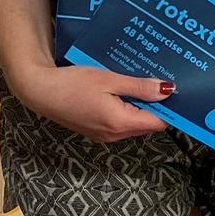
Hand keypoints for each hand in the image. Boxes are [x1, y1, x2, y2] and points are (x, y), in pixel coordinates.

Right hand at [12, 60, 173, 143]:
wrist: (40, 92)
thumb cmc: (71, 84)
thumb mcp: (109, 80)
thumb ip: (139, 87)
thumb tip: (167, 91)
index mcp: (120, 123)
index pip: (159, 122)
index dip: (169, 107)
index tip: (174, 90)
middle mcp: (114, 135)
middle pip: (147, 123)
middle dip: (154, 104)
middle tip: (156, 80)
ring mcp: (104, 135)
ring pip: (134, 123)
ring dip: (139, 106)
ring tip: (136, 83)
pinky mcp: (96, 131)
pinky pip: (120, 123)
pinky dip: (125, 109)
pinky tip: (119, 92)